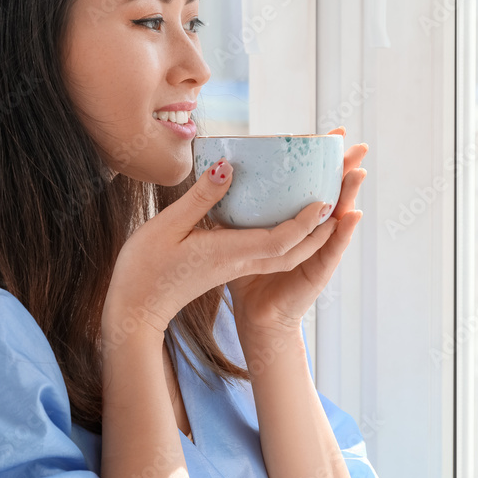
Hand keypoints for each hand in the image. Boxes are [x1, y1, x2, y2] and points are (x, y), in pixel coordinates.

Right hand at [102, 157, 340, 345]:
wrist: (135, 310)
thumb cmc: (145, 269)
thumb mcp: (168, 225)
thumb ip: (201, 197)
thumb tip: (229, 167)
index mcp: (229, 254)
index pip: (281, 240)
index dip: (306, 221)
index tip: (325, 198)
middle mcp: (240, 262)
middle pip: (295, 248)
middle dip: (323, 223)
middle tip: (341, 192)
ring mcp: (236, 267)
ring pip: (287, 253)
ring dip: (312, 232)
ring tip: (327, 203)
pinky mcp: (229, 267)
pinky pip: (271, 253)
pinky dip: (289, 236)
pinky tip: (284, 216)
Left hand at [226, 126, 367, 336]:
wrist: (244, 316)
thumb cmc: (229, 274)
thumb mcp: (223, 231)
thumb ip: (225, 204)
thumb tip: (220, 171)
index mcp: (287, 222)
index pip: (310, 186)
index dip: (323, 162)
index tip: (331, 134)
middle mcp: (306, 236)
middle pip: (331, 197)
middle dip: (346, 172)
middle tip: (359, 146)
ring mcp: (314, 255)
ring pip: (335, 222)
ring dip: (349, 196)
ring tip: (358, 172)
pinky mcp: (314, 275)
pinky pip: (329, 253)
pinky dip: (341, 235)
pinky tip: (350, 216)